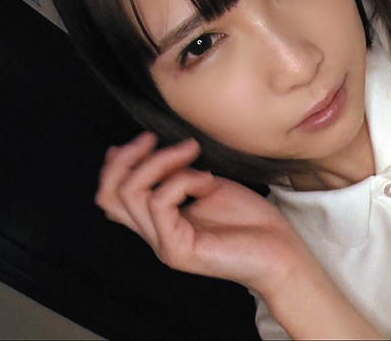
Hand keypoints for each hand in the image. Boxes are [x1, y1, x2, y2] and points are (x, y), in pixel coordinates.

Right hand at [95, 132, 310, 293]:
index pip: (112, 197)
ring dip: (160, 162)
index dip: (116, 165)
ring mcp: (163, 245)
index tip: (144, 139)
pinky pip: (160, 203)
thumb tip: (155, 152)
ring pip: (131, 194)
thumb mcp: (207, 186)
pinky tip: (207, 180)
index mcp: (159, 222)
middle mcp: (155, 235)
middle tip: (152, 138)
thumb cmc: (251, 221)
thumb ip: (178, 174)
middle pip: (109, 196)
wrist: (281, 252)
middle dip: (127, 158)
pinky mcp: (177, 250)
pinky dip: (182, 180)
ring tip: (191, 151)